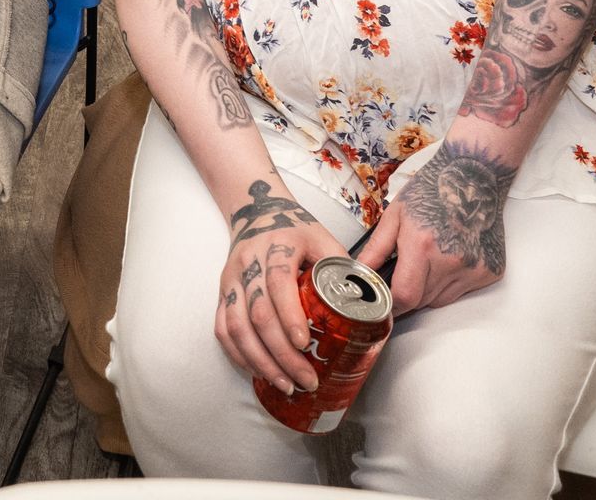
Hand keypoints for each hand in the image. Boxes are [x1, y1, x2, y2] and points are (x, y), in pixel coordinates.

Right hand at [214, 181, 347, 393]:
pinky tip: (257, 371)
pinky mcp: (222, 292)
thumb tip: (373, 307)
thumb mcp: (323, 238)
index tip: (303, 343)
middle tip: (305, 380)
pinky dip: (238, 354)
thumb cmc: (297, 230)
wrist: (256, 212)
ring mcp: (230, 279)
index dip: (288, 315)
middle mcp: (248, 263)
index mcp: (277, 246)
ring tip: (284, 384)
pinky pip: (222, 328)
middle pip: (257, 313)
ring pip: (236, 326)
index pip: (277, 282)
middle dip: (280, 353)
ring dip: (259, 360)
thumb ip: (343, 269)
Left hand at [355, 141, 513, 310]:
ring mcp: (474, 269)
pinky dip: (450, 283)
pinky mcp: (490, 272)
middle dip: (407, 294)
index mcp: (422, 246)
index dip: (391, 304)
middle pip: (422, 302)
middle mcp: (451, 262)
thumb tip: (360, 274)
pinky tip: (449, 257)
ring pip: (441, 300)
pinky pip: (462, 292)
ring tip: (428, 260)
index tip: (383, 301)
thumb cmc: (433, 190)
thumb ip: (375, 250)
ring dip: (428, 290)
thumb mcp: (395, 215)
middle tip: (403, 272)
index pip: (405, 296)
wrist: (474, 177)